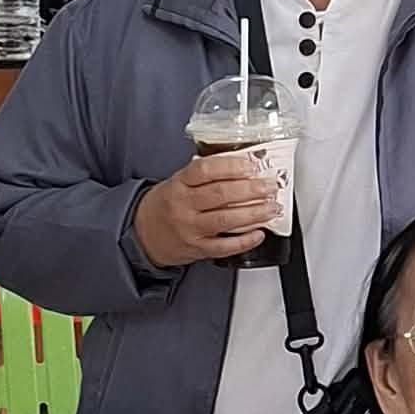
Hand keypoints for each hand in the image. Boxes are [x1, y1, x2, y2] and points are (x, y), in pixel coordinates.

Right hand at [133, 149, 283, 269]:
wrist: (142, 234)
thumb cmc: (167, 204)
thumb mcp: (178, 182)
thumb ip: (205, 176)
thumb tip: (243, 167)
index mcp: (179, 184)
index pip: (205, 170)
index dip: (231, 167)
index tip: (252, 164)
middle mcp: (184, 206)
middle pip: (220, 194)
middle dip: (251, 189)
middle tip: (270, 186)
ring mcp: (190, 229)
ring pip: (226, 220)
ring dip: (254, 213)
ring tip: (271, 207)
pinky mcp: (197, 249)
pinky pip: (224, 246)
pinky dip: (245, 241)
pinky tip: (259, 233)